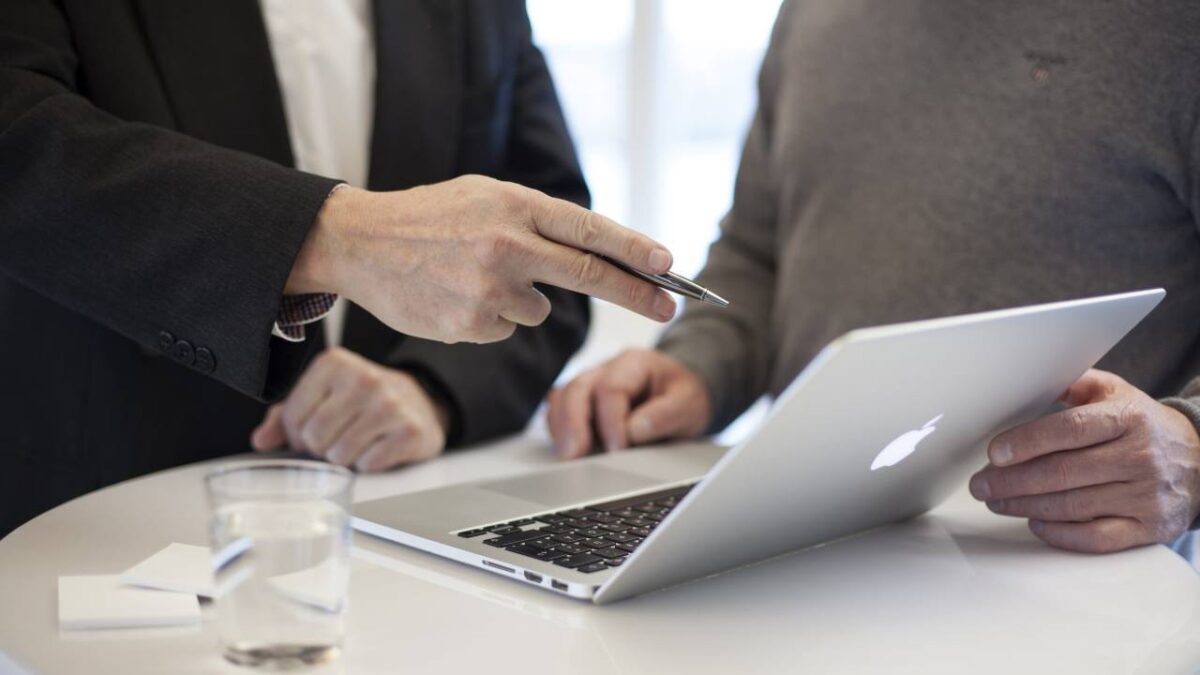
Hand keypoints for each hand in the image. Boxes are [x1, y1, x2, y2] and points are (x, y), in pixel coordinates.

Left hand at [250, 348, 448, 471]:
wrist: (419, 402)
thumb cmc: (361, 401)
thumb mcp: (322, 397)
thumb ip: (285, 416)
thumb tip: (261, 441)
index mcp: (334, 363)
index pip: (292, 417)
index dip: (297, 434)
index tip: (313, 430)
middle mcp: (364, 378)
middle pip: (315, 438)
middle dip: (320, 448)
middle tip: (336, 440)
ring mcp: (390, 404)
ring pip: (340, 455)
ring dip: (344, 459)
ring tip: (357, 442)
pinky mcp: (410, 431)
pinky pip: (368, 464)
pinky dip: (368, 464)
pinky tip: (378, 448)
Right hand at [286, 176, 677, 343]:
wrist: (360, 242)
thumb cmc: (430, 217)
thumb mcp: (485, 196)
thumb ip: (536, 220)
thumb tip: (595, 252)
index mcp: (514, 205)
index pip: (590, 230)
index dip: (635, 250)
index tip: (669, 265)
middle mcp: (507, 245)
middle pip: (590, 275)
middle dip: (637, 293)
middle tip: (671, 305)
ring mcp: (489, 288)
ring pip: (539, 309)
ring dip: (522, 299)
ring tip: (474, 275)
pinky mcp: (471, 324)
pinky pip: (506, 327)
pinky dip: (491, 317)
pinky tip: (457, 294)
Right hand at [546, 348, 711, 457]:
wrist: (682, 395)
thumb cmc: (683, 397)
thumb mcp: (689, 404)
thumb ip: (665, 415)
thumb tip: (634, 430)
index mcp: (634, 363)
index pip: (611, 388)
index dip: (611, 421)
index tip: (618, 449)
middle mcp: (606, 369)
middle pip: (577, 389)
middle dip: (573, 423)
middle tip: (573, 454)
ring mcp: (591, 384)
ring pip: (562, 397)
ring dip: (561, 427)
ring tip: (566, 455)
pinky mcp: (582, 402)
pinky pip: (559, 410)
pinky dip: (558, 428)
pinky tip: (566, 448)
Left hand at [970, 369, 1199, 552]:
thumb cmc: (1143, 425)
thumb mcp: (1115, 392)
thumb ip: (1071, 384)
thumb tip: (1024, 381)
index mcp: (1127, 418)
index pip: (1069, 430)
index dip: (1027, 442)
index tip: (994, 453)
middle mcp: (1139, 457)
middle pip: (1063, 472)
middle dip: (1012, 481)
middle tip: (980, 484)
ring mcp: (1145, 495)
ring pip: (1073, 506)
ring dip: (1025, 506)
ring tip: (996, 501)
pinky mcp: (1149, 527)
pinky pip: (1097, 538)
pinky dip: (1060, 534)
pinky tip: (1035, 523)